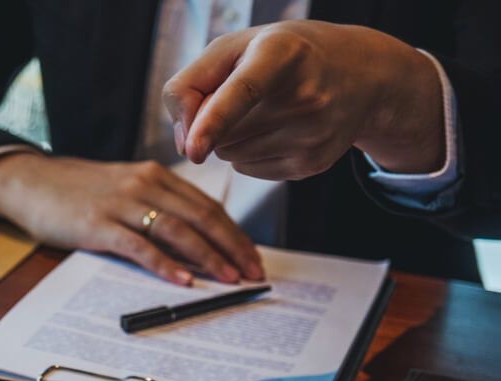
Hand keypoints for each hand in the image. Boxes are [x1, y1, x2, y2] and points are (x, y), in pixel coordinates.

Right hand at [0, 152, 261, 283]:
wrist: (30, 181)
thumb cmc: (77, 192)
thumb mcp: (124, 189)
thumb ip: (156, 206)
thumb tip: (193, 240)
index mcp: (155, 175)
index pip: (207, 206)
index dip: (234, 233)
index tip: (253, 258)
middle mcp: (145, 184)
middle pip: (201, 217)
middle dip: (232, 247)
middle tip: (253, 273)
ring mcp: (121, 203)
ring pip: (177, 230)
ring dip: (208, 257)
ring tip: (229, 279)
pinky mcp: (98, 225)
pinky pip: (140, 246)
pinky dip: (165, 264)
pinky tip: (184, 280)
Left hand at [164, 21, 444, 179]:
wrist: (360, 74)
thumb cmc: (283, 55)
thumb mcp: (234, 46)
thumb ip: (190, 84)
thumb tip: (184, 145)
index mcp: (282, 53)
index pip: (243, 91)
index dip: (213, 121)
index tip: (193, 150)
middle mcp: (304, 95)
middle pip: (222, 132)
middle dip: (216, 120)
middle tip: (248, 94)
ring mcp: (312, 134)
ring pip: (230, 155)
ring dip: (231, 138)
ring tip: (265, 109)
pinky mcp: (312, 164)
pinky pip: (247, 169)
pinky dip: (248, 153)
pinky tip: (276, 129)